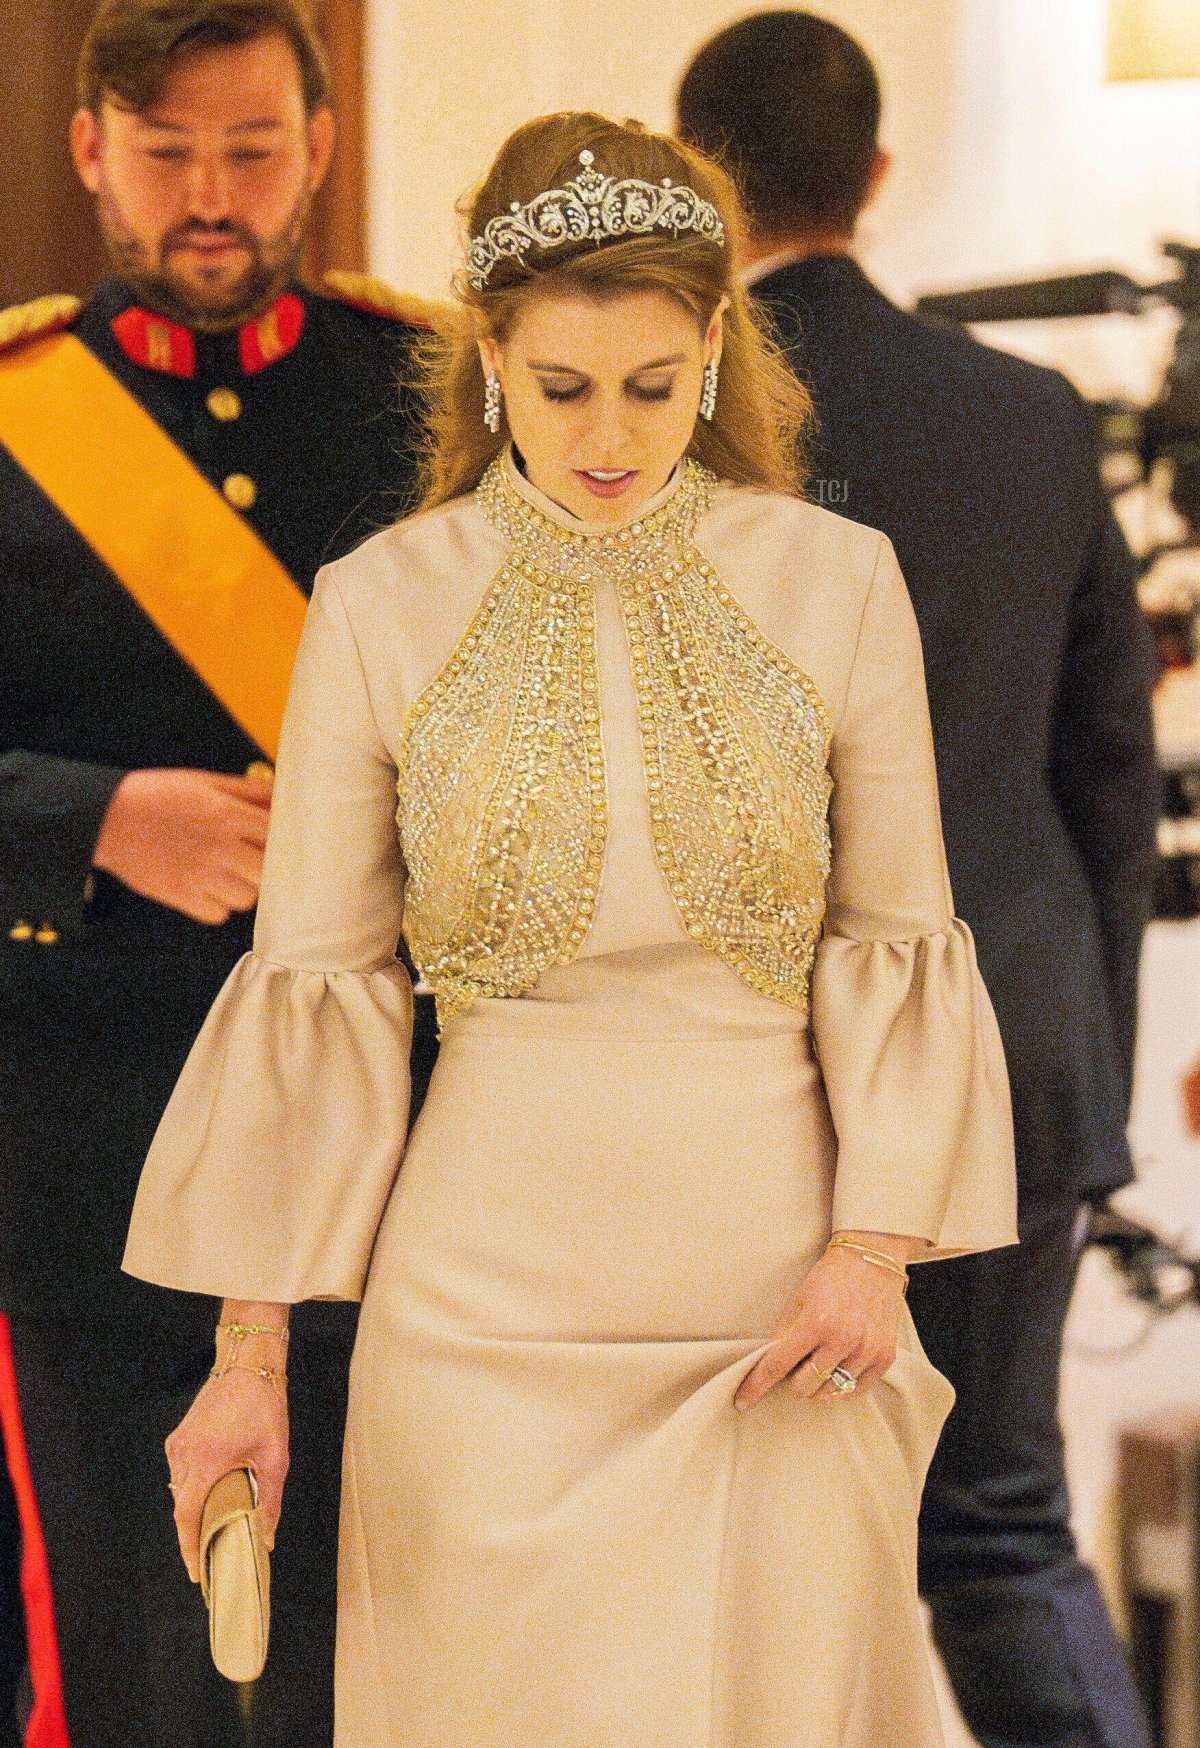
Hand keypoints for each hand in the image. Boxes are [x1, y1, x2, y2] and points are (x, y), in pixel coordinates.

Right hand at [93, 767, 271, 923]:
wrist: (110, 818)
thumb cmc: (159, 796)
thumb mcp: (206, 782)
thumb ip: (248, 790)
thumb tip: (283, 797)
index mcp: (226, 814)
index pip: (275, 836)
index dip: (278, 841)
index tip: (272, 841)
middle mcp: (217, 846)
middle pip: (265, 872)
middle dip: (262, 868)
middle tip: (250, 861)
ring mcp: (198, 874)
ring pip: (246, 898)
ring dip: (242, 889)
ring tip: (227, 874)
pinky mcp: (180, 896)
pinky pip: (218, 914)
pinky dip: (217, 905)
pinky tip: (208, 887)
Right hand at [165, 1366, 288, 1583]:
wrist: (248, 1364)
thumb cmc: (264, 1407)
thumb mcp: (275, 1456)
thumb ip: (269, 1501)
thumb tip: (267, 1538)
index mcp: (204, 1462)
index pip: (186, 1517)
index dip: (189, 1548)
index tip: (196, 1573)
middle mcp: (183, 1455)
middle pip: (181, 1507)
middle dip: (194, 1533)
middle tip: (212, 1555)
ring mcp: (178, 1444)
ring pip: (180, 1490)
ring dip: (194, 1509)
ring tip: (215, 1526)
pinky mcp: (179, 1436)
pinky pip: (180, 1472)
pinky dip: (193, 1487)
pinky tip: (213, 1492)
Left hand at [734, 1238, 910, 1411]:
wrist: (871, 1260)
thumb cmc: (831, 1277)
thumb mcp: (799, 1299)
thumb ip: (785, 1333)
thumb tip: (768, 1365)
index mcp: (815, 1322)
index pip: (778, 1365)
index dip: (756, 1386)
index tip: (743, 1402)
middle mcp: (842, 1340)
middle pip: (805, 1387)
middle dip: (795, 1379)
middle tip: (800, 1361)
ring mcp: (866, 1350)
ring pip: (830, 1393)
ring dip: (819, 1384)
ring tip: (821, 1361)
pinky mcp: (884, 1357)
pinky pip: (857, 1391)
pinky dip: (844, 1386)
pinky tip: (839, 1368)